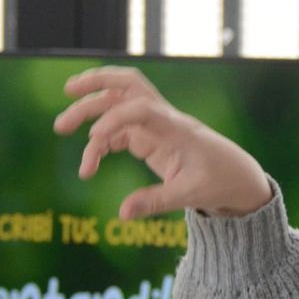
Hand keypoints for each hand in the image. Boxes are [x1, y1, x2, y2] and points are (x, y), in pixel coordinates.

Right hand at [52, 66, 272, 219]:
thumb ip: (155, 202)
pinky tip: (88, 167)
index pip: (143, 108)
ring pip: (118, 104)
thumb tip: (121, 214)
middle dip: (96, 84)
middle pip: (128, 85)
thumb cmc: (219, 181)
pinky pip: (119, 132)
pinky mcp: (150, 138)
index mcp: (178, 128)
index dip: (116, 118)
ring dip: (90, 109)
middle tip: (66, 93)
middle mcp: (164, 119)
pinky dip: (100, 144)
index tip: (94, 140)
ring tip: (61, 126)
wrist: (237, 176)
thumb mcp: (190, 195)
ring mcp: (155, 126)